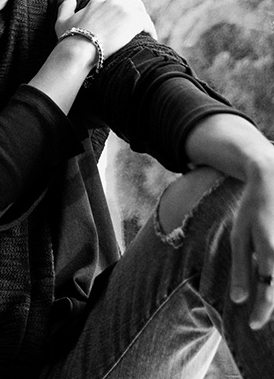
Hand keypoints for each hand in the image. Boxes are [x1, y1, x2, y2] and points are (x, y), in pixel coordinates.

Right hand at [55, 0, 156, 58]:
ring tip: (144, 29)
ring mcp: (124, 10)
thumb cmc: (70, 38)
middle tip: (134, 20)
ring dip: (142, 18)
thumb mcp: (62, 20)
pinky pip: (147, 22)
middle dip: (133, 8)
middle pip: (129, 0)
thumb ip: (66, 6)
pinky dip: (150, 28)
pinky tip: (151, 36)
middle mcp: (112, 2)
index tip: (122, 5)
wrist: (81, 49)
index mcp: (97, 1)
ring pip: (140, 9)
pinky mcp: (133, 21)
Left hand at [230, 164, 273, 328]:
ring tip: (265, 302)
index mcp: (269, 251)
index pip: (268, 290)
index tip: (252, 325)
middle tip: (259, 319)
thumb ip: (240, 268)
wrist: (273, 183)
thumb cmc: (252, 210)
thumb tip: (238, 299)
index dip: (262, 311)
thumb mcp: (239, 236)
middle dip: (272, 307)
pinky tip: (270, 283)